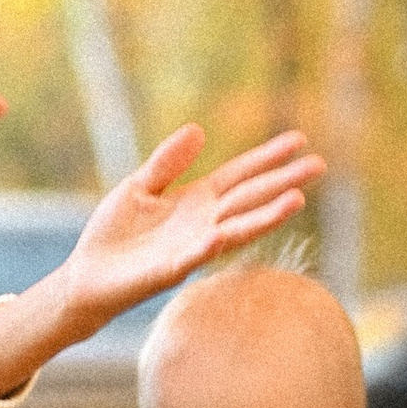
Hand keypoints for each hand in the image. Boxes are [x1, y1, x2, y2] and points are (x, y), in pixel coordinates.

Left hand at [0, 126, 324, 394]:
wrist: (87, 278)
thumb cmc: (115, 234)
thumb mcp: (140, 186)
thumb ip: (167, 162)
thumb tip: (198, 130)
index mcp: (196, 200)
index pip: (240, 174)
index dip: (268, 157)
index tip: (299, 139)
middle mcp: (203, 223)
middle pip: (249, 198)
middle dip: (283, 183)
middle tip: (319, 166)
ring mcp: (189, 248)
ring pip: (235, 230)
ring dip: (264, 217)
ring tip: (295, 201)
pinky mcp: (167, 271)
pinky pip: (191, 257)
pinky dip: (207, 246)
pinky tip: (221, 233)